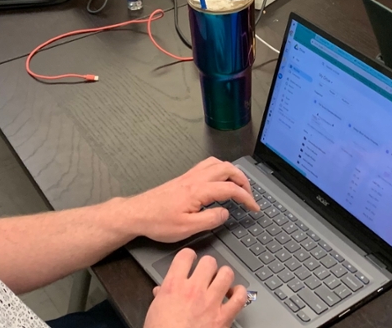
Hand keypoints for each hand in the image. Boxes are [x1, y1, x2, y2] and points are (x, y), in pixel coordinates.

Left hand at [122, 157, 258, 243]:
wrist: (136, 214)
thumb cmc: (158, 222)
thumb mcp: (187, 228)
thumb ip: (210, 219)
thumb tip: (225, 213)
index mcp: (198, 190)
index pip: (230, 189)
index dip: (246, 198)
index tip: (254, 207)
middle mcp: (195, 179)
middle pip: (227, 169)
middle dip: (243, 180)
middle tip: (250, 194)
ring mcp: (188, 176)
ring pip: (217, 163)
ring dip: (232, 172)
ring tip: (238, 185)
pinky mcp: (183, 178)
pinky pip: (207, 166)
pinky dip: (220, 170)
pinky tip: (219, 181)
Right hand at [144, 249, 246, 327]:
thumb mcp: (155, 311)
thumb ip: (161, 296)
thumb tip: (161, 290)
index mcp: (174, 286)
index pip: (186, 256)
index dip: (189, 256)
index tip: (191, 260)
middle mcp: (193, 290)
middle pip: (209, 262)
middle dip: (209, 266)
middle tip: (208, 273)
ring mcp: (210, 302)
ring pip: (226, 274)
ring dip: (225, 276)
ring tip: (222, 281)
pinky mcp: (223, 317)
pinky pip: (240, 297)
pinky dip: (240, 293)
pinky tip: (235, 294)